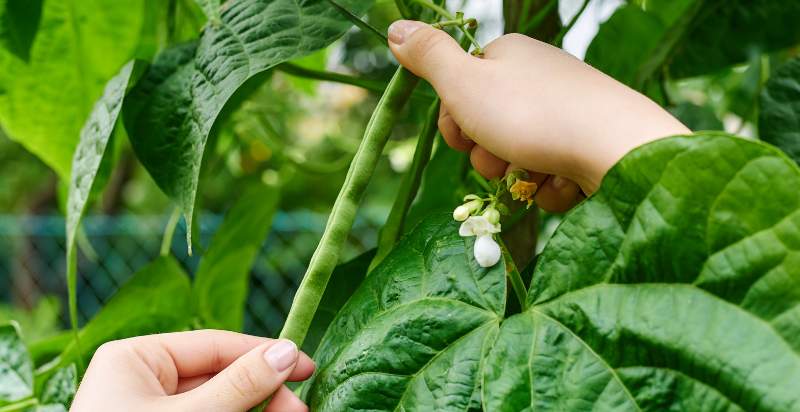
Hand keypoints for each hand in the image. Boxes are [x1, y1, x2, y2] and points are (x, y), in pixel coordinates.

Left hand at [71, 330, 314, 411]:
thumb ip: (239, 385)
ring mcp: (151, 411)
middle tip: (300, 410)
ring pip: (219, 404)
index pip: (213, 345)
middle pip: (220, 376)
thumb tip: (286, 352)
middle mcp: (143, 381)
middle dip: (263, 393)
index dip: (263, 354)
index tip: (304, 365)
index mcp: (136, 359)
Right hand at [388, 21, 689, 211]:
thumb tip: (395, 28)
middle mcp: (539, 78)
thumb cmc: (532, 114)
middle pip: (489, 127)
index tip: (465, 135)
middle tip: (502, 158)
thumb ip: (429, 57)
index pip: (461, 92)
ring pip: (519, 156)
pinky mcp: (589, 144)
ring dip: (519, 175)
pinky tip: (564, 181)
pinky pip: (551, 173)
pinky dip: (550, 185)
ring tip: (536, 172)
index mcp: (509, 56)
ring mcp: (567, 111)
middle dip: (488, 154)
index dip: (455, 122)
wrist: (616, 149)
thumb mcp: (465, 83)